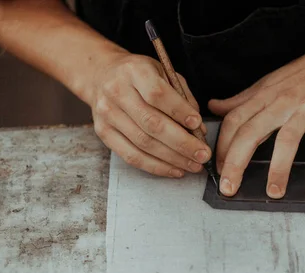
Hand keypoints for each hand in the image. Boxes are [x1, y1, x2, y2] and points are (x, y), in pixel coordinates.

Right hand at [90, 52, 210, 177]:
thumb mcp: (163, 73)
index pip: (157, 94)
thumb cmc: (141, 76)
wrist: (102, 75)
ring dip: (172, 159)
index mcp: (134, 71)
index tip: (198, 124)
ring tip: (194, 165)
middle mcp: (117, 92)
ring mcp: (107, 114)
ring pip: (143, 143)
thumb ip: (183, 98)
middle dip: (182, 143)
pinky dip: (156, 166)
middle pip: (151, 123)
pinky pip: (131, 156)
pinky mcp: (103, 133)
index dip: (179, 111)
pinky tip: (175, 169)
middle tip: (203, 154)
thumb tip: (199, 130)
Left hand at [209, 36, 304, 197]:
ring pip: (287, 141)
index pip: (234, 121)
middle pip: (251, 133)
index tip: (219, 169)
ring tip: (274, 193)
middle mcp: (284, 102)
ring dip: (279, 170)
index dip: (222, 146)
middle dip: (237, 163)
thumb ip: (242, 99)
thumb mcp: (270, 82)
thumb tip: (214, 107)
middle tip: (230, 188)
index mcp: (266, 96)